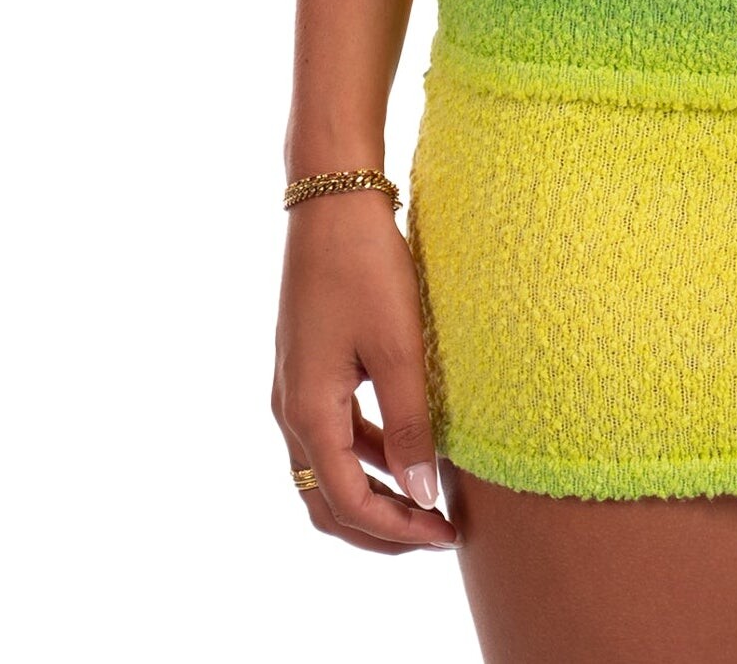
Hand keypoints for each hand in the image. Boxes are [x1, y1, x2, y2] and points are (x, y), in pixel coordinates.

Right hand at [272, 192, 456, 552]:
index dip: (397, 529)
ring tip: (426, 500)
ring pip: (326, 470)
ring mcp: (294, 388)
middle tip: (435, 535)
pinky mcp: (307, 366)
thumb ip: (411, 425)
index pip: (348, 502)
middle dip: (379, 526)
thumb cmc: (367, 267)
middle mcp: (291, 409)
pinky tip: (405, 448)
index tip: (445, 536)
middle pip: (327, 499)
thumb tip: (424, 496)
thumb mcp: (399, 348)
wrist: (333, 200)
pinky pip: (331, 433)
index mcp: (308, 411)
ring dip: (372, 493)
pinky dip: (365, 455)